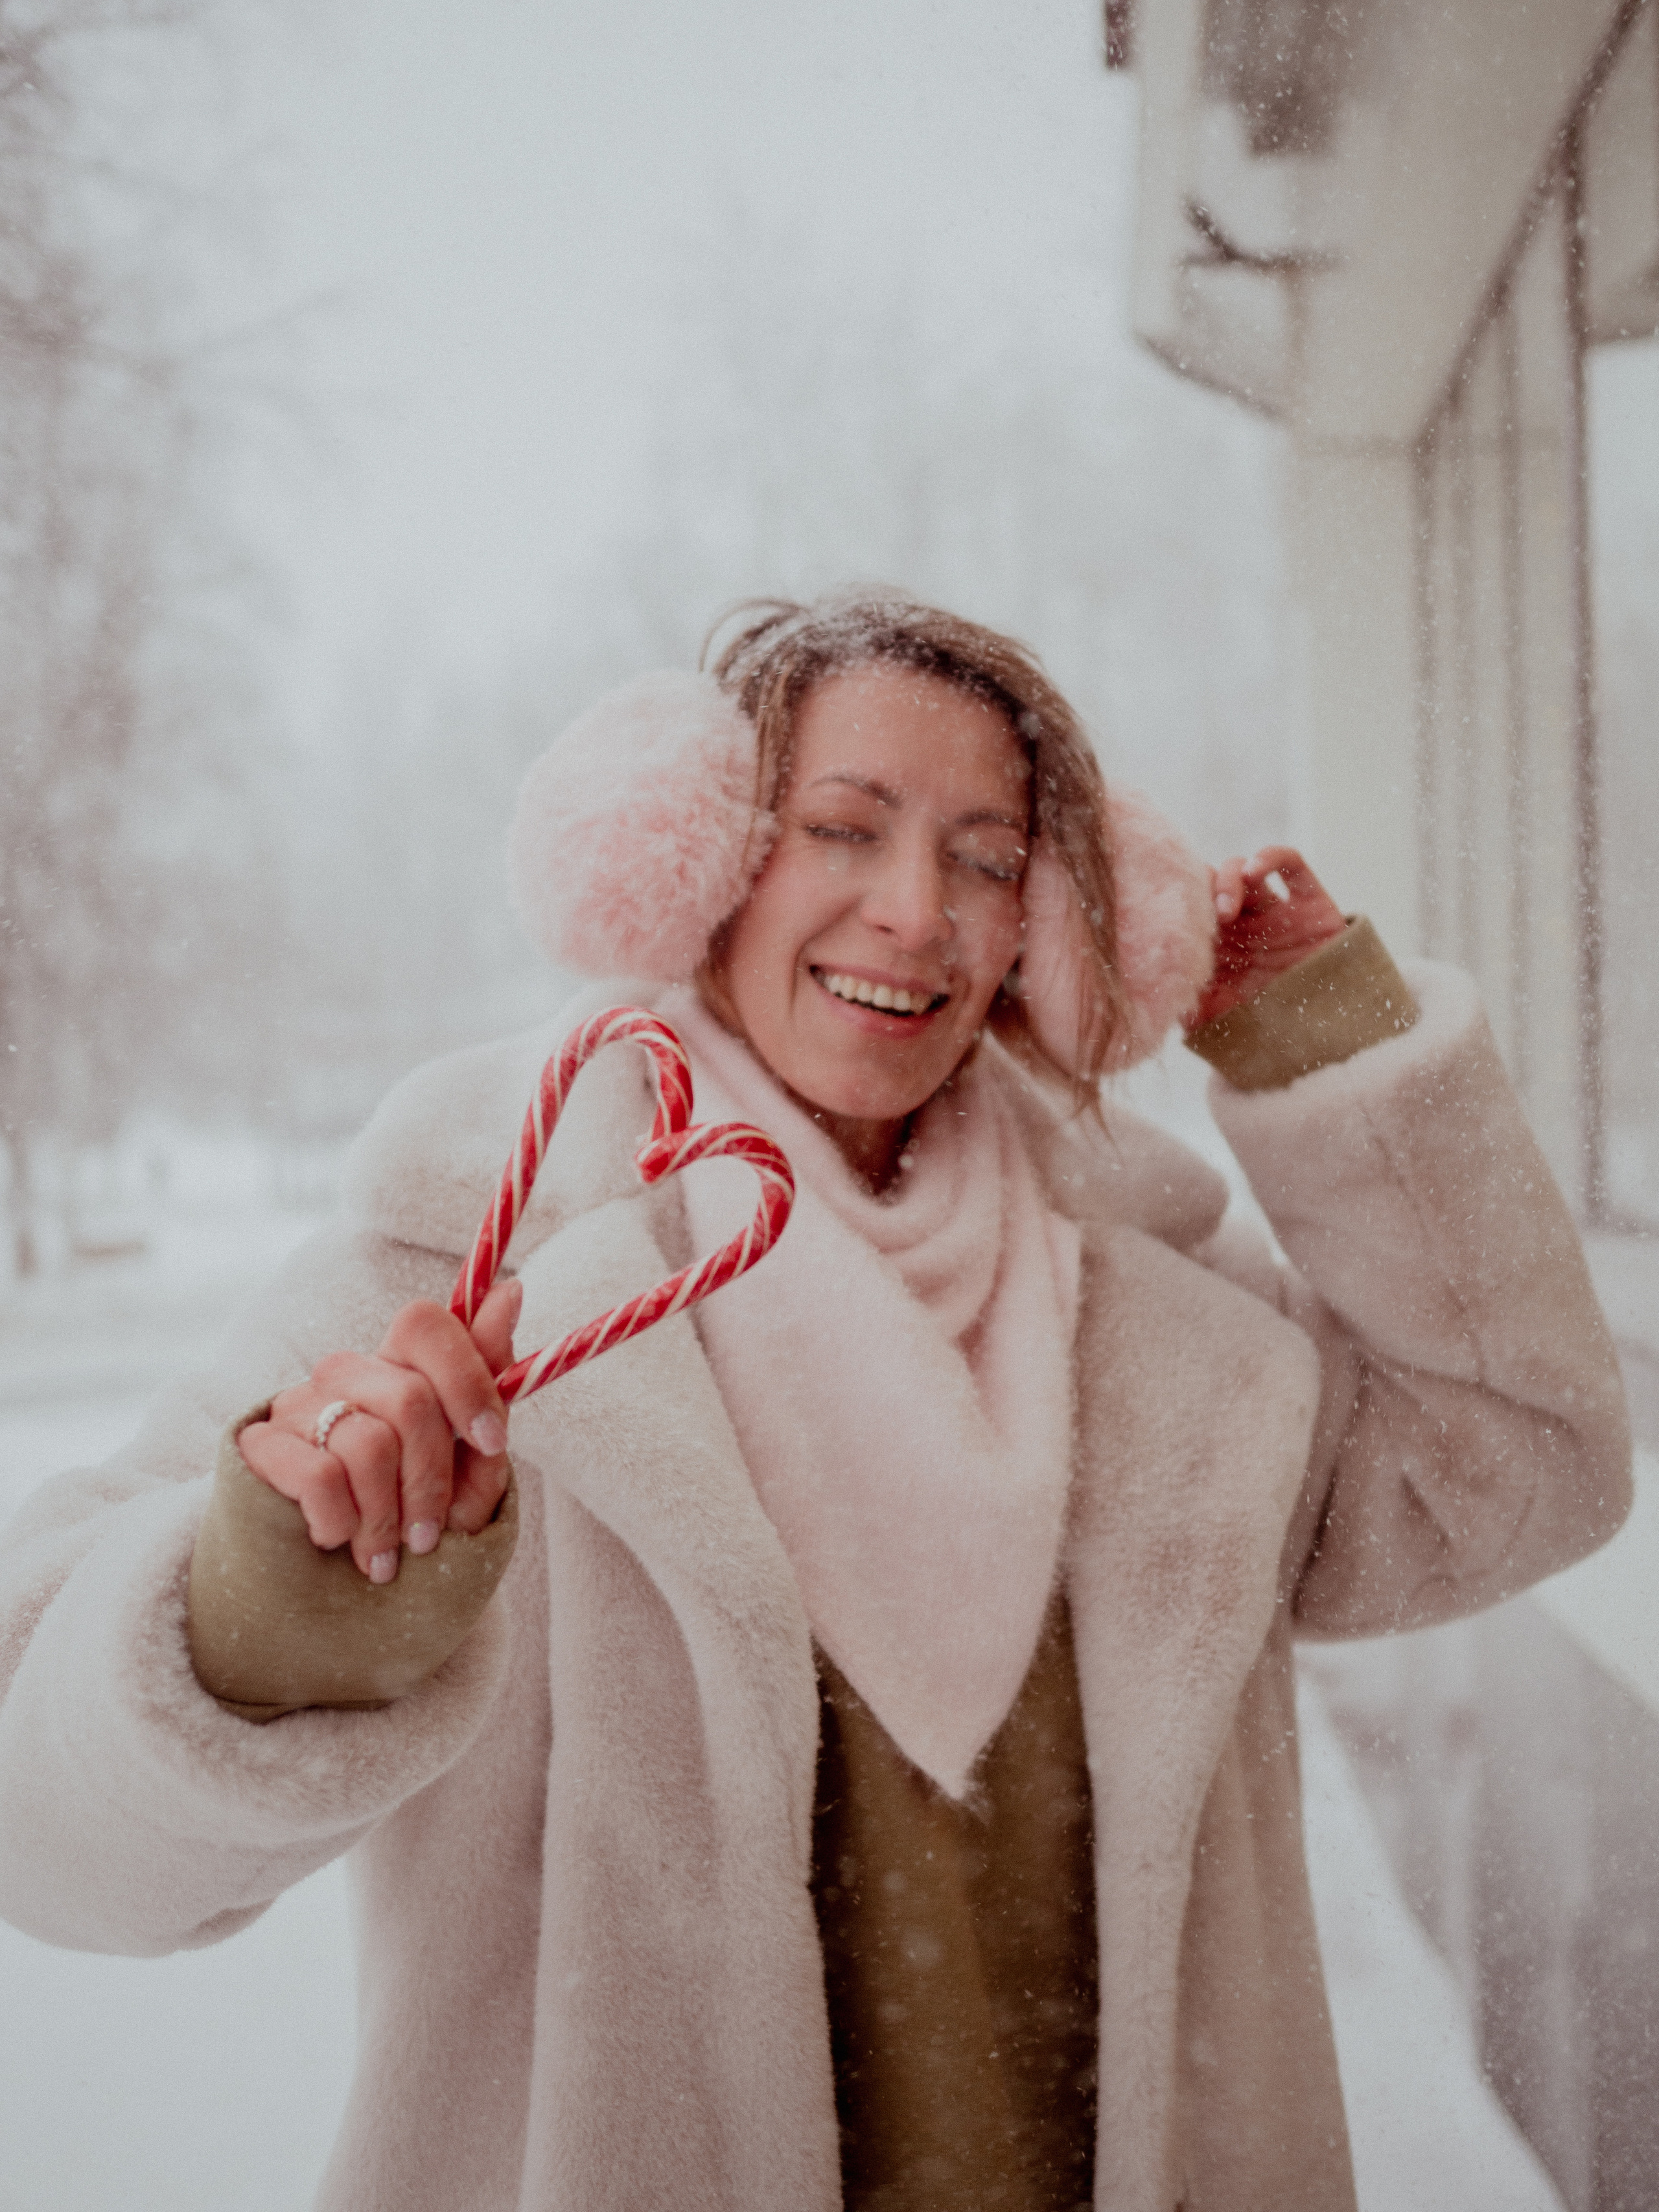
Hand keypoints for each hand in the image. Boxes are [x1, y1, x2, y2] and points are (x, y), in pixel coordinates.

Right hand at [238, 1279, 521, 1582]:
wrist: (331, 1581)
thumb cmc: (410, 1513)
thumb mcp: (468, 1464)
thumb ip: (489, 1386)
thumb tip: (511, 1290)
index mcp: (397, 1365)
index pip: (426, 1324)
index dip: (467, 1380)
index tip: (493, 1443)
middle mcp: (345, 1372)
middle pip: (410, 1399)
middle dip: (431, 1480)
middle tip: (427, 1535)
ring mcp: (298, 1404)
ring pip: (369, 1445)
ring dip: (387, 1517)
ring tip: (385, 1554)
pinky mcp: (259, 1444)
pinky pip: (320, 1477)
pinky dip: (341, 1522)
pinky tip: (337, 1538)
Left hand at [1186, 847, 1346, 1031]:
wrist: (1331, 1032)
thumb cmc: (1276, 1027)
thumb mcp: (1226, 1021)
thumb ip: (1194, 1010)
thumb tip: (1162, 1003)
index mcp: (1219, 946)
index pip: (1190, 909)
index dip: (1177, 905)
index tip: (1169, 919)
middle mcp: (1244, 924)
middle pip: (1210, 884)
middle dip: (1201, 891)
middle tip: (1202, 918)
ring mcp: (1275, 911)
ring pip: (1242, 870)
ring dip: (1227, 880)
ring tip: (1226, 911)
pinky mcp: (1311, 901)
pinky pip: (1291, 863)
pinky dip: (1269, 857)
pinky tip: (1253, 870)